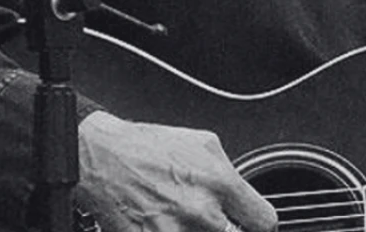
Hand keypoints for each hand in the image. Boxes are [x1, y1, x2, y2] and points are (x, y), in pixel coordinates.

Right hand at [74, 111, 278, 231]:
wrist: (100, 156)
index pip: (265, 222)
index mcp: (220, 183)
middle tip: (210, 218)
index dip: (258, 224)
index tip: (250, 222)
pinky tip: (165, 223)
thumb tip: (245, 197)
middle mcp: (201, 212)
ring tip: (185, 218)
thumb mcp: (204, 143)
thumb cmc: (148, 147)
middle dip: (228, 229)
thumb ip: (232, 174)